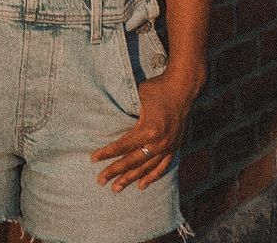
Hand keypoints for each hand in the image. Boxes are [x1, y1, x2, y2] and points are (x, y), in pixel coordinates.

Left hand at [92, 69, 197, 190]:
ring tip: (116, 188)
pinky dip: (152, 177)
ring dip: (131, 179)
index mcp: (149, 130)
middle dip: (115, 171)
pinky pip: (162, 166)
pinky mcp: (175, 146)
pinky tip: (142, 185)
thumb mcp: (137, 97)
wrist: (182, 87)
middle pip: (133, 161)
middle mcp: (159, 142)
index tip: (93, 158)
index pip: (123, 146)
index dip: (107, 153)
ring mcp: (168, 146)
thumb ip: (126, 111)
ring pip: (146, 168)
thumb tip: (107, 117)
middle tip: (100, 180)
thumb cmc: (156, 88)